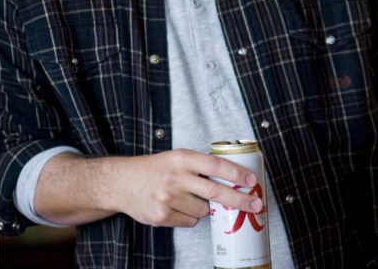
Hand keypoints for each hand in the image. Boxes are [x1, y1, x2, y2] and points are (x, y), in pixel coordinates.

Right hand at [112, 148, 263, 227]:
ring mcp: (168, 198)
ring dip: (203, 207)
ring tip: (187, 197)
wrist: (121, 183)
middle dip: (240, 200)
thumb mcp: (175, 157)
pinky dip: (189, 216)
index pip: (215, 166)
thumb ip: (198, 166)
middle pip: (216, 192)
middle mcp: (175, 177)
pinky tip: (177, 206)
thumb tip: (231, 179)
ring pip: (203, 210)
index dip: (236, 174)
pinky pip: (190, 221)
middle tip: (256, 204)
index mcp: (181, 158)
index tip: (252, 181)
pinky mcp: (162, 216)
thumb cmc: (153, 169)